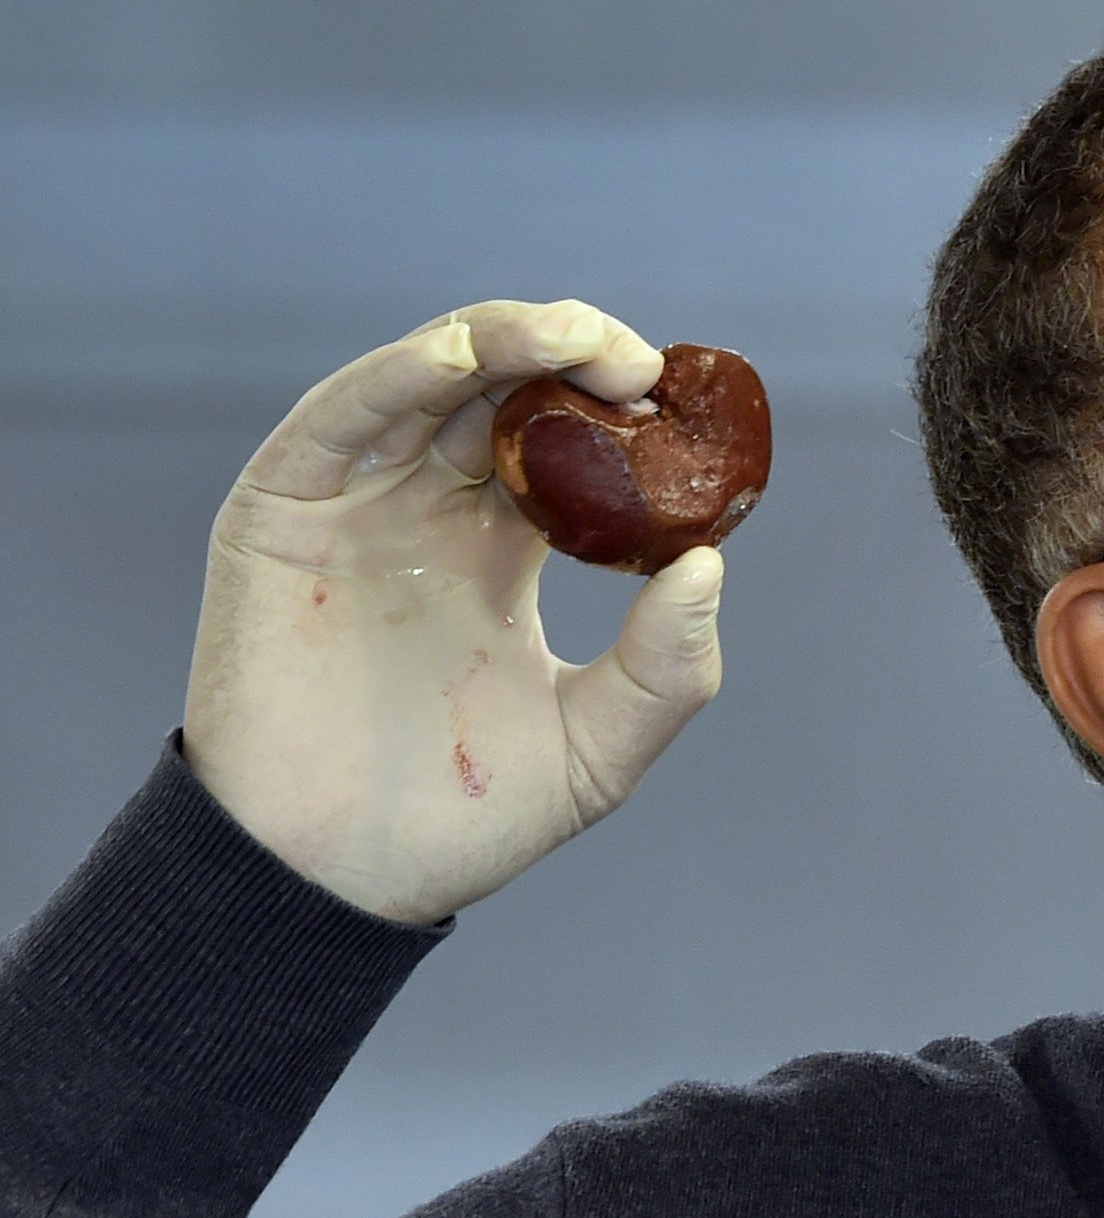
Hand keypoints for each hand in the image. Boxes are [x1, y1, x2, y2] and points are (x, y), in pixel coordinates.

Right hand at [182, 302, 727, 922]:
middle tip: (642, 369)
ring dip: (505, 340)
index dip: (625, 412)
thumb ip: (666, 670)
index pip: (571, 444)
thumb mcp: (598, 750)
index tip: (686, 404)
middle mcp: (431, 509)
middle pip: (507, 393)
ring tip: (579, 338)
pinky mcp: (280, 510)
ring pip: (432, 382)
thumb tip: (709, 565)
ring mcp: (356, 502)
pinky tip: (469, 356)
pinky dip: (403, 372)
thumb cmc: (461, 821)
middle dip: (576, 358)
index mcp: (504, 549)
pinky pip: (341, 418)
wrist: (334, 879)